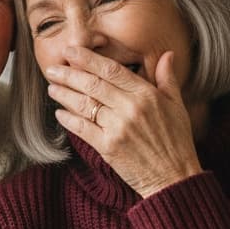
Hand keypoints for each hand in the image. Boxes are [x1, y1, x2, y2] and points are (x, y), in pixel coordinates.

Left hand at [45, 47, 201, 197]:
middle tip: (52, 68)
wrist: (174, 177)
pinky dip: (68, 120)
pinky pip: (83, 128)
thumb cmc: (176, 141)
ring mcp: (118, 128)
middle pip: (93, 84)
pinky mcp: (108, 147)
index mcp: (146, 94)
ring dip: (64, 95)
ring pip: (85, 104)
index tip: (71, 51)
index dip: (88, 58)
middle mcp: (130, 108)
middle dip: (69, 74)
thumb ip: (168, 78)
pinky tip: (59, 113)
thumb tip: (168, 54)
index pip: (112, 70)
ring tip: (52, 88)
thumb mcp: (177, 106)